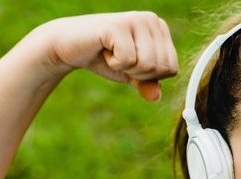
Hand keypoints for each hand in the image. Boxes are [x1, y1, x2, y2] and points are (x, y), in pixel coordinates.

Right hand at [31, 12, 177, 100]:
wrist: (68, 45)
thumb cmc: (103, 58)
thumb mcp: (131, 74)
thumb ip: (147, 84)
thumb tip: (156, 97)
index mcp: (160, 28)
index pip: (172, 68)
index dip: (150, 76)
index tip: (131, 62)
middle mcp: (151, 19)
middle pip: (161, 68)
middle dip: (138, 73)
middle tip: (119, 58)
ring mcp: (135, 19)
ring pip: (147, 64)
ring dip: (125, 68)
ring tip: (112, 53)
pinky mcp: (118, 25)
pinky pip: (128, 60)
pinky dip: (113, 63)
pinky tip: (104, 50)